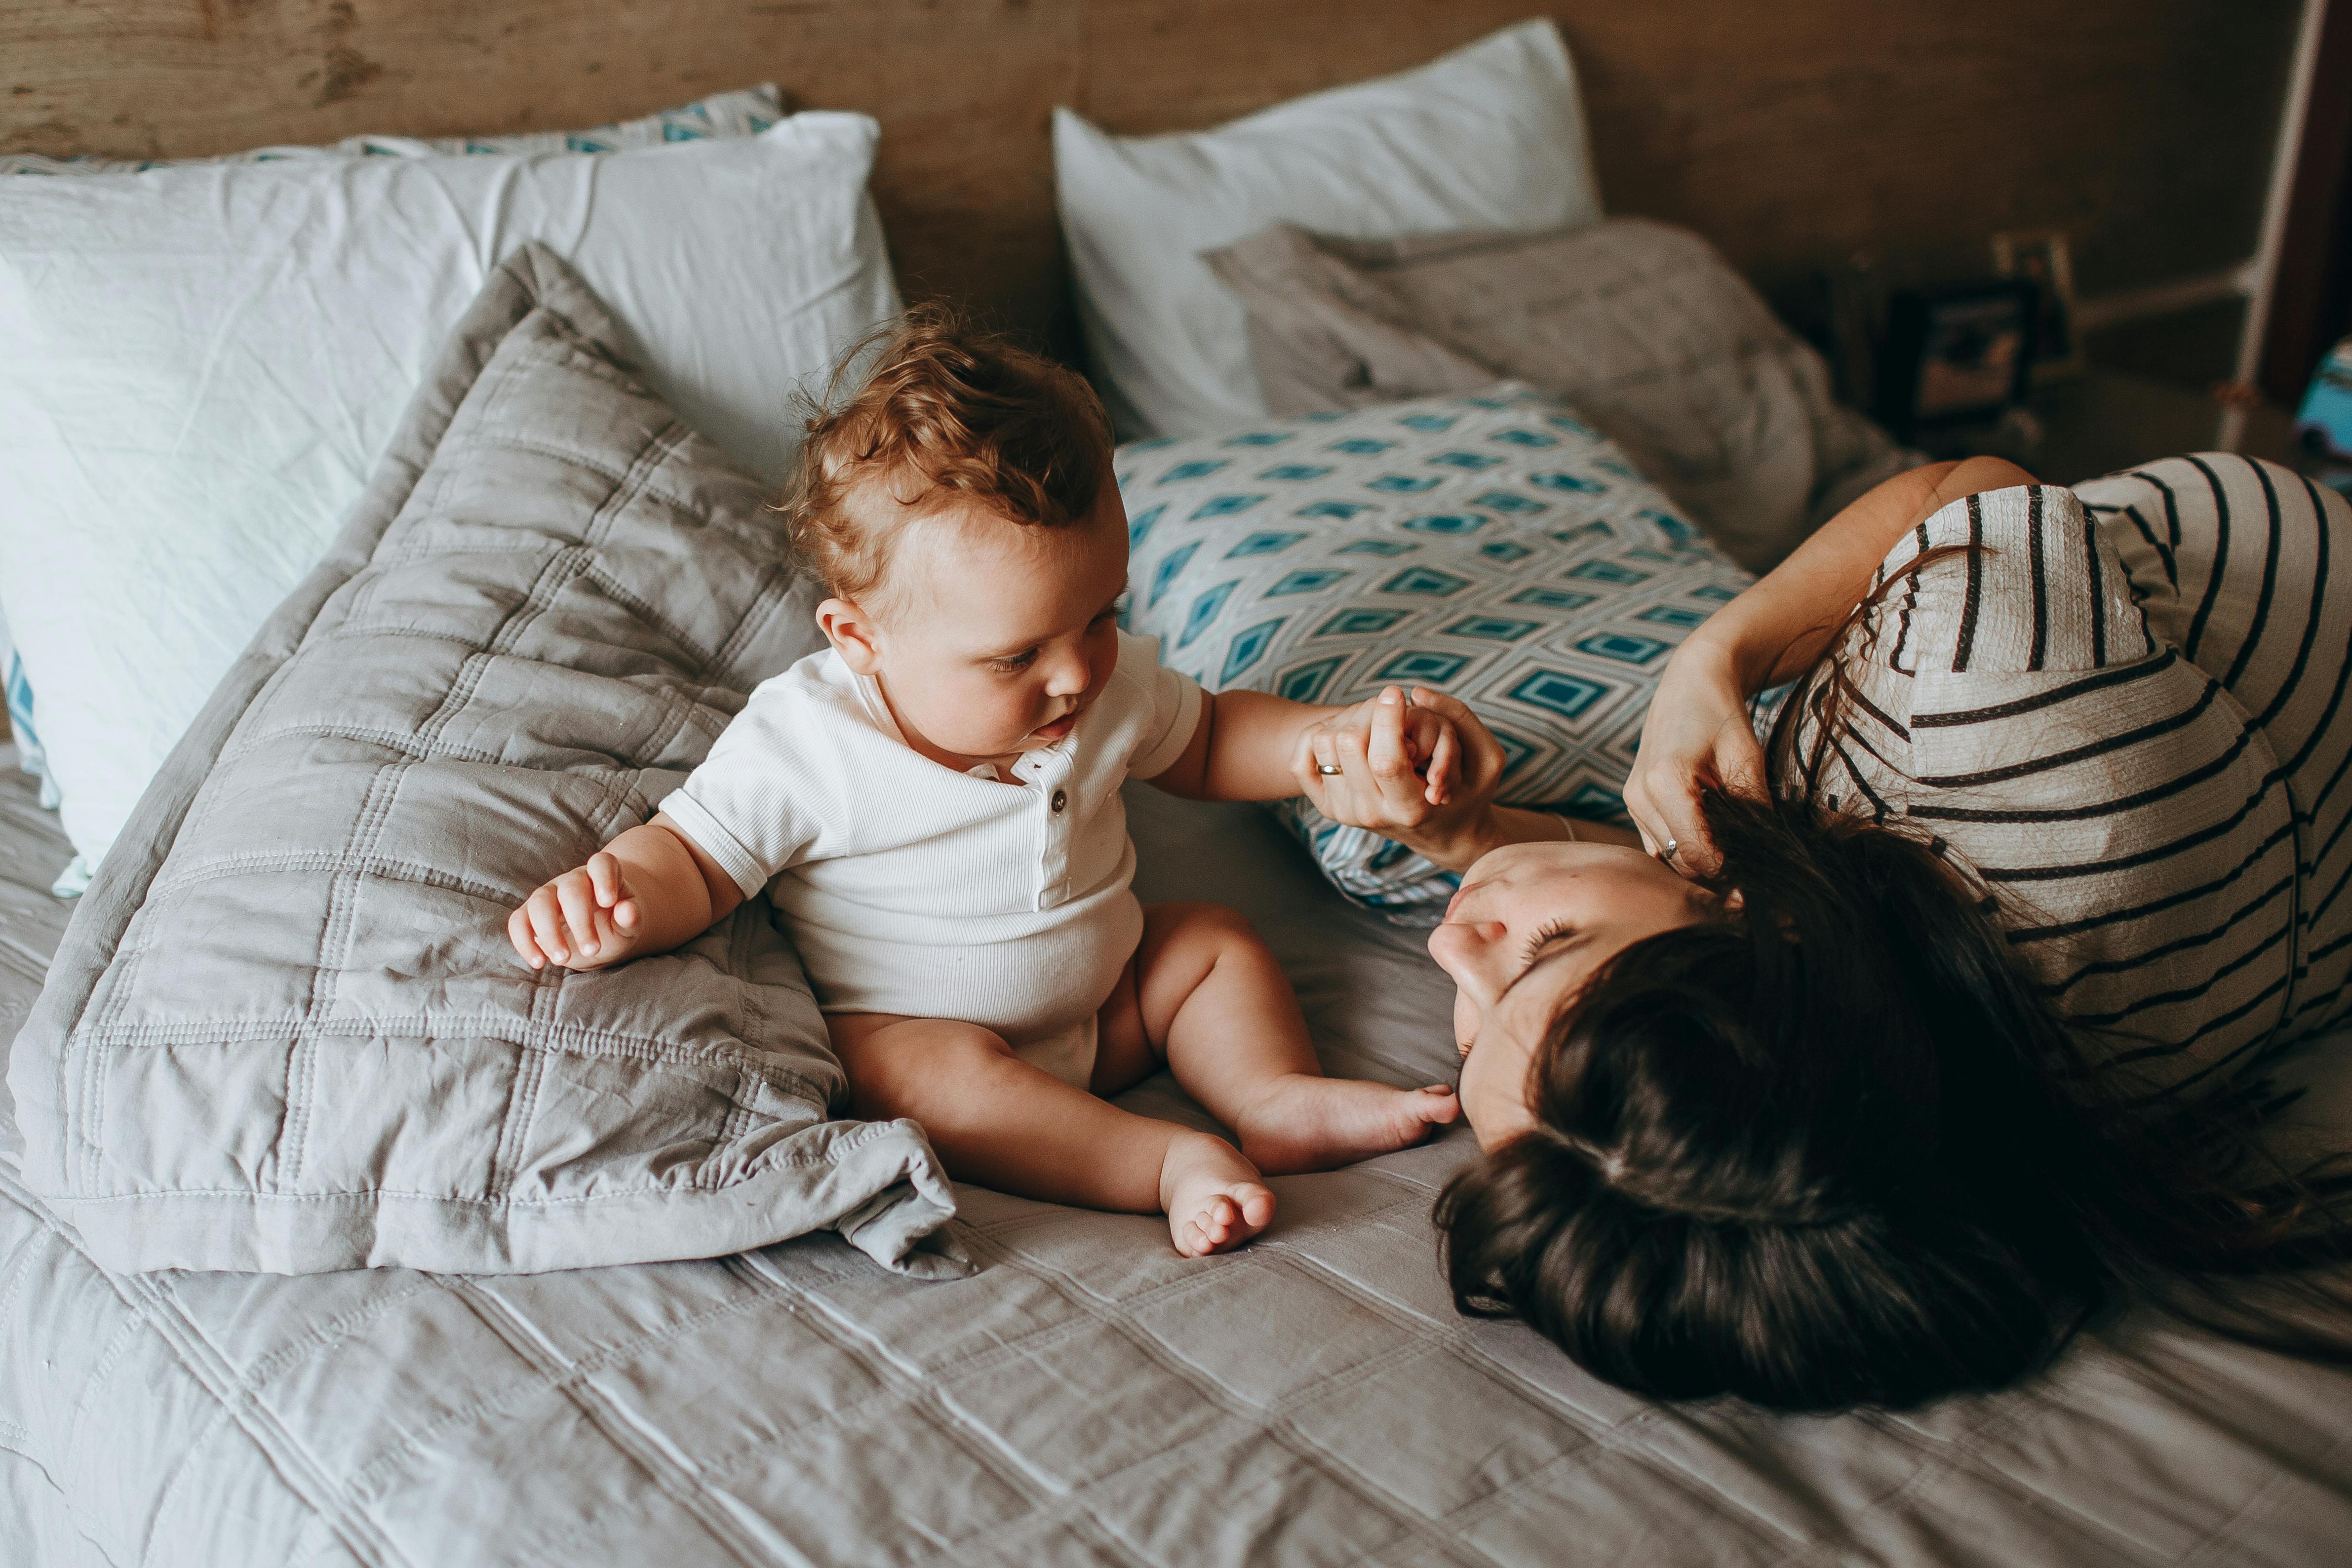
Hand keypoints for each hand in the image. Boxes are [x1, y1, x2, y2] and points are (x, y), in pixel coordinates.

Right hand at [508, 851, 644, 970]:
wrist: (599, 938)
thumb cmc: (617, 926)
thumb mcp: (629, 926)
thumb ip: (631, 918)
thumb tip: (628, 910)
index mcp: (602, 876)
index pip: (601, 864)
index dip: (604, 878)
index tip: (609, 902)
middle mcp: (573, 881)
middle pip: (571, 889)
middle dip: (580, 921)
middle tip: (592, 950)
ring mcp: (548, 895)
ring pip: (540, 903)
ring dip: (549, 933)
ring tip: (563, 960)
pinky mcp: (529, 915)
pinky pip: (518, 922)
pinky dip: (524, 943)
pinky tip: (539, 963)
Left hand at [1294, 687, 1505, 860]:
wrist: (1441, 834)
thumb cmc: (1468, 791)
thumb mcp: (1488, 760)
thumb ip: (1462, 719)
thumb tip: (1416, 692)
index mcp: (1411, 809)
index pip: (1386, 760)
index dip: (1388, 719)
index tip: (1396, 692)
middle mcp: (1370, 813)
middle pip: (1348, 743)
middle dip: (1372, 714)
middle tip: (1394, 715)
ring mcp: (1342, 811)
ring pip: (1324, 741)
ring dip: (1351, 721)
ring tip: (1377, 731)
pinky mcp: (1324, 803)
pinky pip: (1302, 754)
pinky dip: (1322, 734)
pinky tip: (1352, 738)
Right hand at [1621, 639, 1768, 876]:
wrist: (1690, 681)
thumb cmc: (1723, 713)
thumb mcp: (1747, 758)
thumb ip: (1753, 808)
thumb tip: (1765, 855)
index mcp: (1666, 779)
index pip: (1694, 852)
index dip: (1728, 868)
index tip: (1755, 869)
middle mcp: (1640, 793)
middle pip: (1678, 859)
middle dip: (1713, 867)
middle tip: (1748, 860)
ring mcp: (1631, 798)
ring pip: (1665, 855)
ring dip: (1696, 856)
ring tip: (1728, 841)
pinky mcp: (1632, 799)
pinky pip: (1656, 841)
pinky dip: (1681, 843)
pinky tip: (1706, 829)